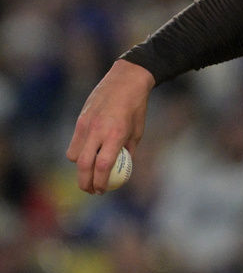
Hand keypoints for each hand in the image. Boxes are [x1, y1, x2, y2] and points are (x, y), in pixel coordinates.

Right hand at [66, 59, 154, 192]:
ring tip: (89, 174)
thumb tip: (124, 169)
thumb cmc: (136, 108)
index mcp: (116, 134)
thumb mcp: (138, 132)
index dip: (100, 182)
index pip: (103, 165)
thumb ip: (128, 150)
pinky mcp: (80, 120)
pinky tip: (87, 156)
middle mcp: (98, 131)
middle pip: (84, 165)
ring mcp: (86, 125)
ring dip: (80, 168)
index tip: (102, 191)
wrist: (125, 81)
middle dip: (85, 182)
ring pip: (75, 156)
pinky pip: (74, 143)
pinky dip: (78, 153)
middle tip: (90, 191)